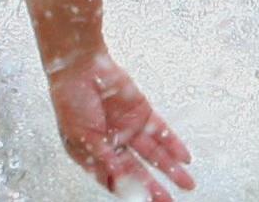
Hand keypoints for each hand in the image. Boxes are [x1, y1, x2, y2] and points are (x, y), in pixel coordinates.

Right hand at [47, 54, 194, 199]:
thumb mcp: (82, 137)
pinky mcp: (143, 114)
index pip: (116, 180)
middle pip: (139, 172)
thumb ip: (103, 158)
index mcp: (95, 155)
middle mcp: (115, 146)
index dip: (130, 192)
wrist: (81, 68)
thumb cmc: (71, 102)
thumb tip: (119, 180)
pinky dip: (174, 145)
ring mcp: (130, 130)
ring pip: (155, 156)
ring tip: (187, 185)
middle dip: (154, 189)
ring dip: (171, 171)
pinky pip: (162, 133)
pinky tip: (185, 159)